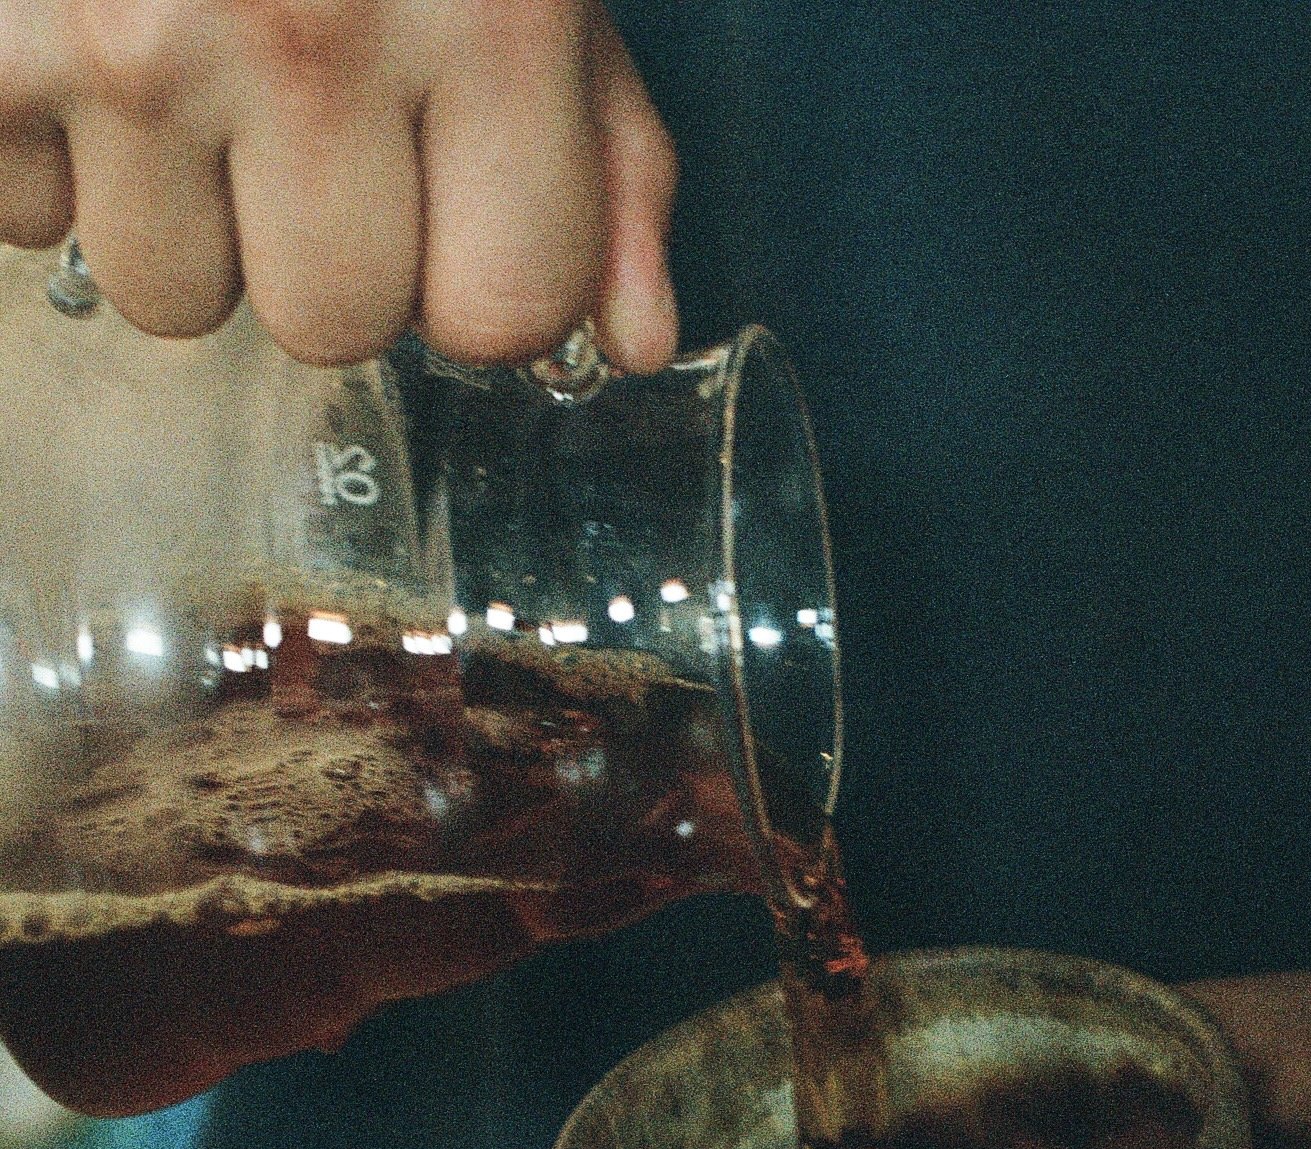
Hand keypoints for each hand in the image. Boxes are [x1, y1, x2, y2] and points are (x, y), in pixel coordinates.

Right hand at [0, 0, 676, 366]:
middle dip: (330, 252)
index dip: (484, 279)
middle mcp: (309, 23)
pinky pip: (27, 215)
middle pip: (336, 321)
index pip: (502, 313)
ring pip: (174, 294)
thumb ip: (602, 146)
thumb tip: (633, 337)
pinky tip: (92, 52)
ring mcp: (135, 35)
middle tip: (313, 127)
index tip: (461, 213)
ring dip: (186, 217)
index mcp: (485, 4)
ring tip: (195, 76)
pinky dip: (53, 155)